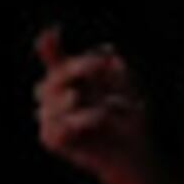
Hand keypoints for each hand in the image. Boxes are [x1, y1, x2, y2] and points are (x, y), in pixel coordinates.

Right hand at [30, 24, 153, 183]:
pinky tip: (98, 117)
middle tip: (98, 64)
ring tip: (106, 108)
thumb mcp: (125, 91)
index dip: (50, 47)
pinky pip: (55, 127)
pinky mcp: (53, 140)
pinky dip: (78, 121)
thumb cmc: (129, 120)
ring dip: (83, 101)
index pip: (56, 62)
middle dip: (75, 68)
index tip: (54, 31)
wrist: (134, 153)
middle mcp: (56, 99)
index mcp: (70, 83)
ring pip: (52, 102)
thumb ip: (113, 74)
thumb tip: (107, 52)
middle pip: (53, 78)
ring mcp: (51, 119)